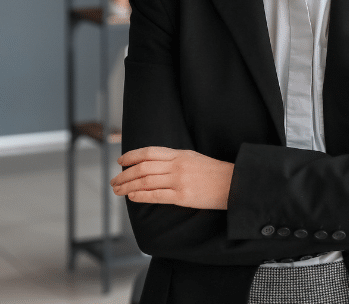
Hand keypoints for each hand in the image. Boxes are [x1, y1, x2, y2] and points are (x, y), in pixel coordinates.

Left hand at [111, 146, 233, 209]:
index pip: (149, 152)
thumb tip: (154, 166)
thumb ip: (175, 160)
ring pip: (145, 181)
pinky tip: (132, 197)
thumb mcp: (194, 158)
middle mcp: (177, 165)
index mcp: (180, 154)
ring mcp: (179, 180)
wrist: (234, 183)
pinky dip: (141, 195)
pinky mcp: (183, 196)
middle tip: (114, 181)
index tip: (120, 161)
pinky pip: (156, 195)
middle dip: (124, 175)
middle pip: (142, 167)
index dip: (131, 156)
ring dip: (127, 186)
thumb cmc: (215, 173)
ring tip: (117, 190)